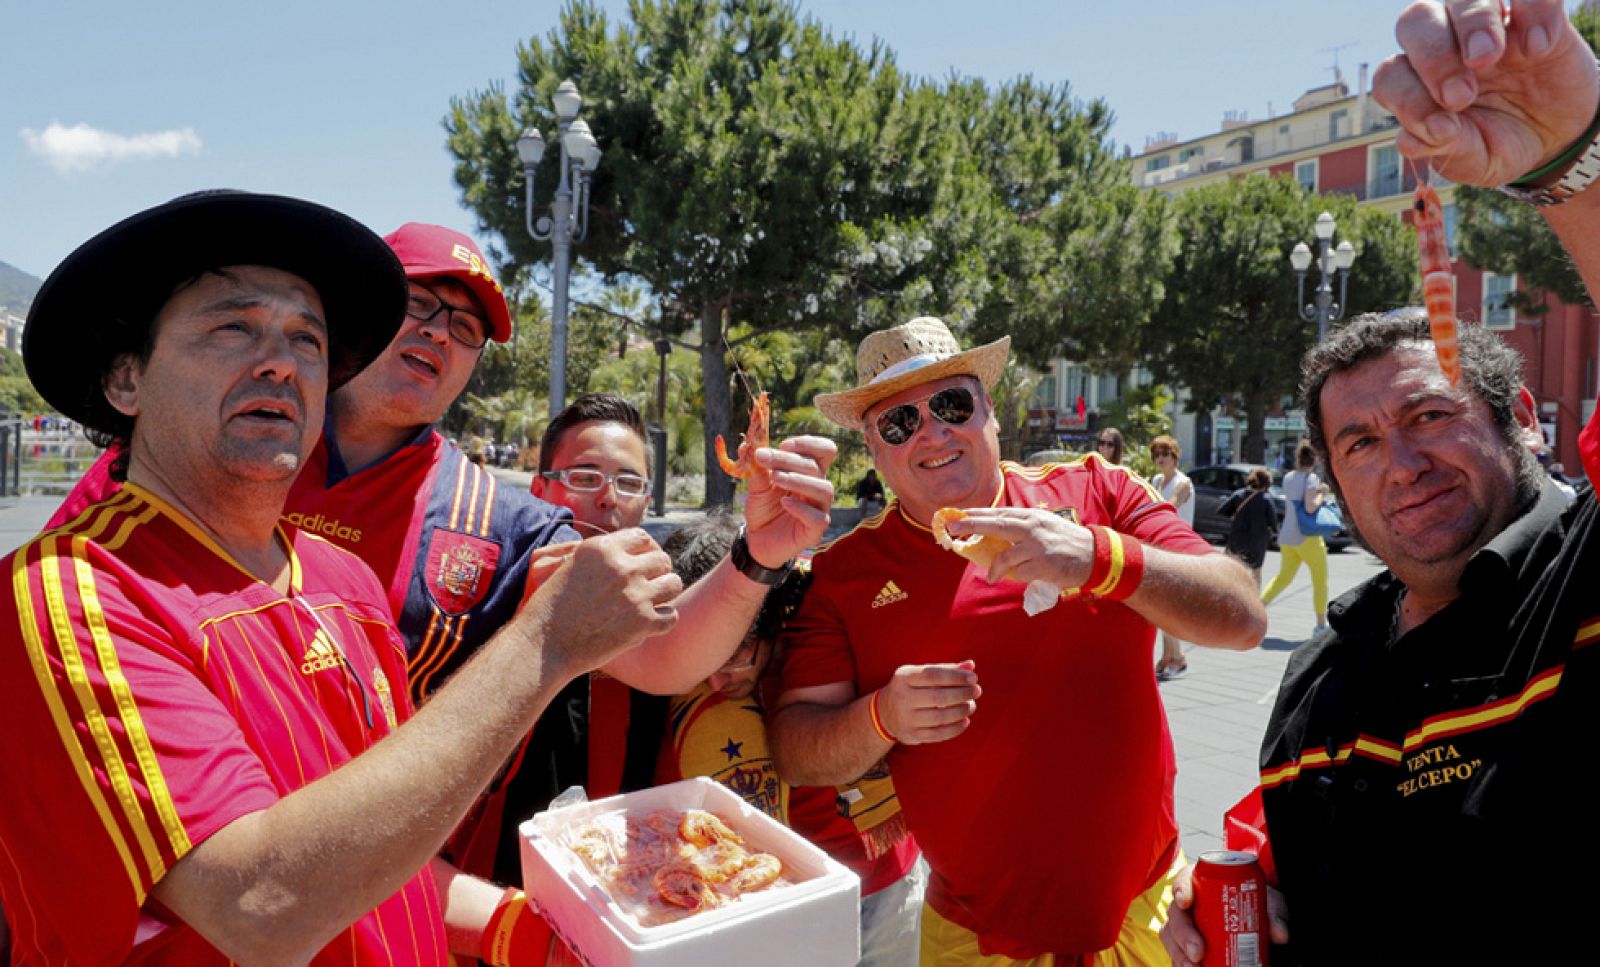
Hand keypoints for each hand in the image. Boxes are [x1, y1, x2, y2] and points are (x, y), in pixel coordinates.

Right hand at [521, 528, 681, 675]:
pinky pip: (671, 616)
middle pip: (662, 560)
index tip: (644, 562)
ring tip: (655, 602)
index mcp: (602, 548)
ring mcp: (635, 594)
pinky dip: (662, 621)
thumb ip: (600, 557)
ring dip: (666, 593)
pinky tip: (650, 624)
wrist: (544, 646)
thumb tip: (626, 553)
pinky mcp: (643, 622)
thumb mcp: (570, 566)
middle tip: (651, 584)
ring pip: (674, 584)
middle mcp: (622, 566)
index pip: (641, 537)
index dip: (646, 550)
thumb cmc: (551, 609)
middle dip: (659, 571)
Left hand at [742, 435, 837, 568]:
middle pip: (816, 466)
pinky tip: (784, 503)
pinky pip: (818, 517)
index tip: (783, 445)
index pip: (824, 450)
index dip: (808, 443)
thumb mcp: (757, 485)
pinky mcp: (815, 530)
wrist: (757, 539)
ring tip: (776, 477)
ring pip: (823, 489)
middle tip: (764, 458)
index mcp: (809, 472)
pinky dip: (802, 508)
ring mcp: (819, 509)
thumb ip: (756, 466)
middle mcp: (818, 487)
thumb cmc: (764, 509)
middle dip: (788, 460)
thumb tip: (748, 445)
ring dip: (798, 480)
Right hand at [874, 661, 981, 744]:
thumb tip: (971, 665)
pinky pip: (937, 734)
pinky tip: (965, 721)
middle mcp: (902, 698)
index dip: (956, 676)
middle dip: (962, 694)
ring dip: (960, 711)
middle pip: (938, 697)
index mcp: (904, 677)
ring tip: (971, 705)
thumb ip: (945, 669)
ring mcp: (905, 718)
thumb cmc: (910, 688)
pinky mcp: (911, 735)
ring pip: (940, 717)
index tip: (974, 678)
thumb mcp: (920, 674)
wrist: (884, 713)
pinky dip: (955, 729)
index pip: (934, 675)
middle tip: (976, 691)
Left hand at [945, 507, 1095, 587]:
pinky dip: (1018, 577)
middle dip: (972, 524)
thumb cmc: (1066, 541)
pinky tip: (1025, 576)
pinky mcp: (1042, 564)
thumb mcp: (1045, 525)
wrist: (1094, 555)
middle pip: (996, 524)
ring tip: (992, 576)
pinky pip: (1019, 573)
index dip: (977, 514)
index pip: (999, 512)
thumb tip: (993, 532)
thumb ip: (1022, 527)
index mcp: (1032, 516)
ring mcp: (1037, 546)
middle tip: (952, 526)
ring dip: (995, 568)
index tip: (958, 514)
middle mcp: (1033, 527)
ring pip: (1005, 556)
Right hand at [1160, 861, 1289, 966]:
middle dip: (1182, 933)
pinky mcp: (1185, 945)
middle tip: (1197, 952)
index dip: (1181, 888)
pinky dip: (1180, 962)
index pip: (1185, 878)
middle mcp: (1190, 904)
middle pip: (1176, 913)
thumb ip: (1275, 913)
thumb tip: (1279, 934)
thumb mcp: (1269, 903)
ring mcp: (1186, 926)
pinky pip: (1176, 953)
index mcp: (1204, 882)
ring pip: (1170, 935)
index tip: (1186, 902)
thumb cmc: (1260, 904)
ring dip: (1178, 953)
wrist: (1260, 922)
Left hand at [1373, 0, 1597, 185]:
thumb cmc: (1502, 143)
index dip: (1406, 99)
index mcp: (1418, 82)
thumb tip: (1411, 141)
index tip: (1441, 129)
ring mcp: (1489, 25)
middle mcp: (1445, 45)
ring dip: (1473, 23)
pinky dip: (1533, 12)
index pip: (1391, 74)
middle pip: (1415, 20)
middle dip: (1433, 56)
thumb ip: (1449, 149)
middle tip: (1461, 95)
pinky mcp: (1535, 16)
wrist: (1557, 136)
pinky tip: (1537, 48)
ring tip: (1490, 57)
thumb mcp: (1478, 160)